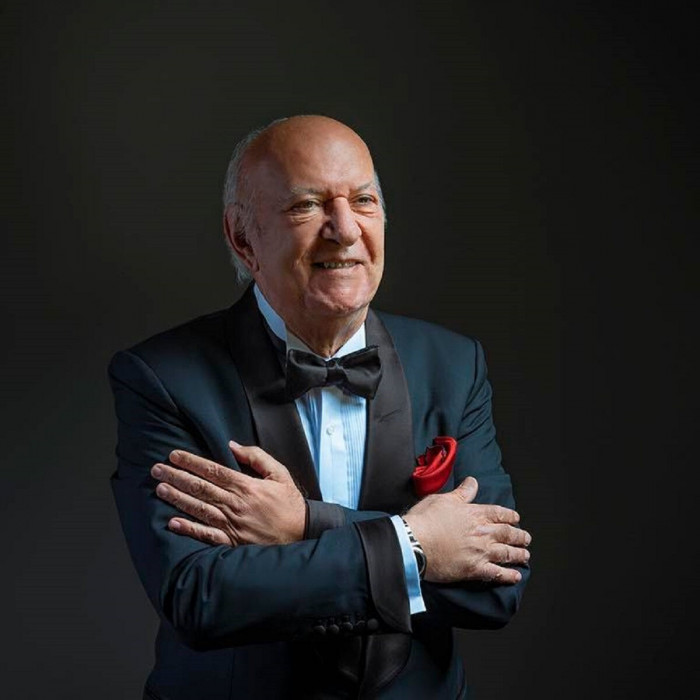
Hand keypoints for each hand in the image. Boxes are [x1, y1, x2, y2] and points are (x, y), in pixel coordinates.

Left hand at [151, 441, 305, 545]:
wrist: (303, 534)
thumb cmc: (290, 503)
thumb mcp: (279, 473)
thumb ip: (256, 457)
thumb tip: (232, 446)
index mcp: (247, 486)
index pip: (213, 470)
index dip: (191, 462)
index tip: (174, 455)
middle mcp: (236, 504)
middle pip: (201, 488)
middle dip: (177, 477)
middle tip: (157, 469)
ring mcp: (233, 524)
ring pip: (200, 509)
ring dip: (178, 498)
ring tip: (160, 488)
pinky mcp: (233, 542)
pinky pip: (207, 535)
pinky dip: (189, 529)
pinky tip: (173, 522)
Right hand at [403, 477, 530, 584]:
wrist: (414, 542)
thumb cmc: (425, 520)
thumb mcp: (443, 499)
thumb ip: (461, 493)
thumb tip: (472, 482)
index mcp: (475, 514)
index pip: (499, 513)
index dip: (510, 516)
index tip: (516, 518)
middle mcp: (482, 533)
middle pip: (508, 534)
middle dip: (519, 536)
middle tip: (526, 538)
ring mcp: (480, 552)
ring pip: (507, 553)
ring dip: (518, 554)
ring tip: (525, 556)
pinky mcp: (474, 569)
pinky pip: (497, 573)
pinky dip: (508, 575)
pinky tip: (516, 576)